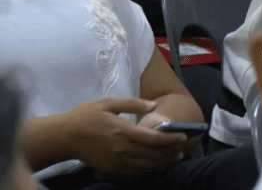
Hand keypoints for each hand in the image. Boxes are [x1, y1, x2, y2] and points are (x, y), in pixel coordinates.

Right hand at [65, 98, 189, 175]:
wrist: (63, 137)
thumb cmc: (86, 116)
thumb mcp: (108, 103)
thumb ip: (133, 104)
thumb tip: (154, 106)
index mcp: (123, 131)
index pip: (154, 139)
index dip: (171, 139)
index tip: (184, 137)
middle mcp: (121, 149)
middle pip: (153, 155)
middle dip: (171, 152)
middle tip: (184, 149)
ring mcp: (115, 162)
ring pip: (145, 165)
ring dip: (162, 162)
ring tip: (174, 158)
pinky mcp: (109, 169)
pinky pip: (133, 171)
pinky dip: (148, 169)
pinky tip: (155, 165)